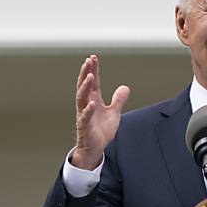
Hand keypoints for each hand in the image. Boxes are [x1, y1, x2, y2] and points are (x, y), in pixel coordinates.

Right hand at [72, 55, 130, 169]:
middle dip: (86, 73)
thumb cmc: (101, 130)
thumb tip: (125, 87)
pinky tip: (92, 103)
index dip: (93, 70)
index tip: (93, 58)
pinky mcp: (84, 127)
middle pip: (84, 86)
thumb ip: (118, 100)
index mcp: (93, 100)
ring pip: (81, 98)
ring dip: (85, 87)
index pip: (93, 82)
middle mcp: (86, 105)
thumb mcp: (114, 113)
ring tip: (90, 76)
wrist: (95, 148)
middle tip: (88, 61)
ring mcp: (83, 115)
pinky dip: (88, 110)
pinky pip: (84, 117)